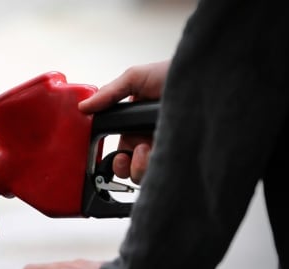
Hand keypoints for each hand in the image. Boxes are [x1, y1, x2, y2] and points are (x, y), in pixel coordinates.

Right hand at [78, 60, 169, 183]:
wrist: (205, 76)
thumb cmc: (174, 74)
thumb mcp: (135, 78)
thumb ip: (108, 93)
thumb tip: (84, 106)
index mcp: (135, 128)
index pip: (121, 154)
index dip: (116, 161)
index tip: (116, 157)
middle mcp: (150, 141)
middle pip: (132, 170)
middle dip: (126, 168)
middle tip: (128, 156)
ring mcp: (166, 149)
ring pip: (146, 174)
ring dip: (140, 166)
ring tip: (145, 147)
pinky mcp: (181, 154)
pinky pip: (165, 171)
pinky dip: (156, 166)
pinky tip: (159, 149)